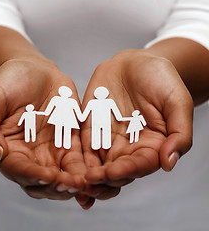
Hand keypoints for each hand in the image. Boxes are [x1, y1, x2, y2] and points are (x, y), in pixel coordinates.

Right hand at [0, 58, 86, 199]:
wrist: (33, 71)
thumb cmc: (8, 84)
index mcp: (9, 151)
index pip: (19, 171)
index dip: (33, 176)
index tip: (48, 176)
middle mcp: (31, 156)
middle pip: (43, 182)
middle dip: (57, 186)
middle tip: (71, 184)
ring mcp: (52, 150)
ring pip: (63, 176)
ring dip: (74, 182)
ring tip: (86, 182)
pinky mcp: (71, 141)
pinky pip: (80, 159)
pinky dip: (87, 169)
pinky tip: (96, 172)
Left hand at [80, 49, 192, 201]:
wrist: (135, 64)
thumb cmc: (160, 80)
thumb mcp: (177, 102)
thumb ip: (179, 133)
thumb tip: (168, 163)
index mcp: (151, 146)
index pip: (139, 166)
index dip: (126, 171)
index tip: (111, 172)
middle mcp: (128, 148)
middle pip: (115, 173)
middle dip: (102, 180)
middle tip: (88, 182)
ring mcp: (108, 140)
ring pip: (96, 166)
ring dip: (85, 176)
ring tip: (73, 181)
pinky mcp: (91, 130)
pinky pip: (81, 147)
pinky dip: (74, 159)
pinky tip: (66, 167)